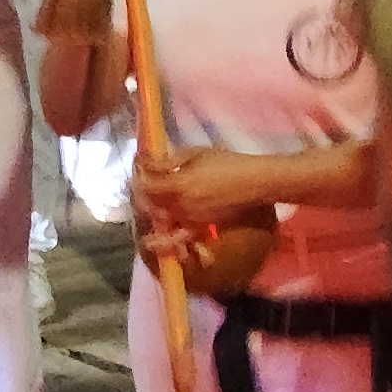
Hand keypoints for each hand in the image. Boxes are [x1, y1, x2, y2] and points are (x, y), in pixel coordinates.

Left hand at [134, 146, 279, 232]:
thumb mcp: (195, 154)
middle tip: (140, 180)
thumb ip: (168, 162)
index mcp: (177, 185)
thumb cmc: (227, 162)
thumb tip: (147, 163)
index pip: (145, 185)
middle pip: (149, 203)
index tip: (137, 166)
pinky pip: (177, 235)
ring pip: (160, 218)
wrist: (253, 182)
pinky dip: (166, 237)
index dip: (137, 176)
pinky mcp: (198, 227)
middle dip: (141, 192)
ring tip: (148, 199)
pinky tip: (156, 236)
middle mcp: (179, 206)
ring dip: (151, 209)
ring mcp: (188, 219)